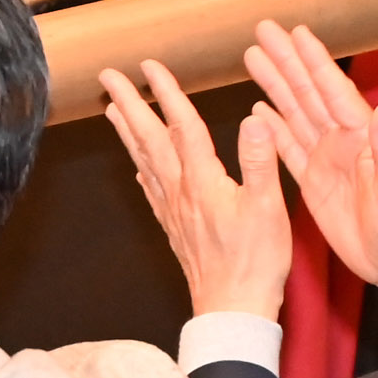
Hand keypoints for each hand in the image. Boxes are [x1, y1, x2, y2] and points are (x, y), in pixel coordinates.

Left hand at [100, 59, 292, 317]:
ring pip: (144, 162)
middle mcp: (181, 192)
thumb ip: (259, 160)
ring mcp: (174, 212)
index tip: (150, 67)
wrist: (233, 310)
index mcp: (203, 181)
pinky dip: (141, 172)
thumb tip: (253, 118)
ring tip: (112, 111)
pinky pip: (152, 191)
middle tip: (110, 78)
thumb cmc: (255, 261)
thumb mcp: (267, 207)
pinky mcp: (176, 229)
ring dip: (128, 133)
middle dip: (129, 105)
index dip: (166, 94)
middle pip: (150, 140)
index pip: (181, 126)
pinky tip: (139, 169)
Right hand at [243, 20, 377, 292]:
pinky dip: (272, 128)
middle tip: (263, 30)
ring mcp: (328, 160)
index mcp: (364, 136)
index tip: (297, 33)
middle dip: (285, 61)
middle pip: (307, 92)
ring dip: (274, 86)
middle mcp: (344, 141)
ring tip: (252, 57)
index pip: (334, 91)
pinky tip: (257, 110)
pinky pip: (289, 149)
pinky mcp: (315, 184)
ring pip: (294, 114)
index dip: (314, 61)